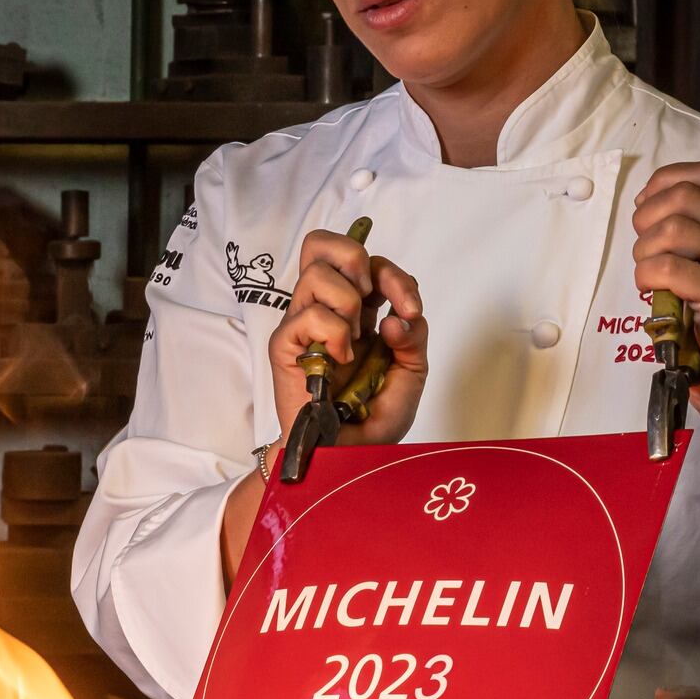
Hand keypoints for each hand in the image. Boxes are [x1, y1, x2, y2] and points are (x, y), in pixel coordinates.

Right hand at [268, 226, 429, 445]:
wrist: (350, 455)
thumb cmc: (374, 417)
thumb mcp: (412, 372)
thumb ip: (414, 337)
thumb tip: (396, 317)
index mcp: (357, 310)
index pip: (368, 262)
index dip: (394, 276)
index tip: (410, 310)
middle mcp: (326, 310)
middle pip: (321, 243)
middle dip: (355, 260)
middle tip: (369, 301)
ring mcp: (303, 325)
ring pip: (316, 272)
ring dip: (347, 303)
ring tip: (352, 340)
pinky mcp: (285, 345)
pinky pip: (308, 315)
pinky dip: (334, 334)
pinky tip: (338, 361)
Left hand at [632, 162, 699, 433]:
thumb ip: (691, 229)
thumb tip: (648, 199)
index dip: (664, 182)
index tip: (644, 208)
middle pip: (683, 196)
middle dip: (646, 220)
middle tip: (645, 253)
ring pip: (671, 230)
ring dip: (644, 254)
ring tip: (651, 278)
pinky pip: (667, 267)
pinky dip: (646, 278)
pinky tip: (654, 294)